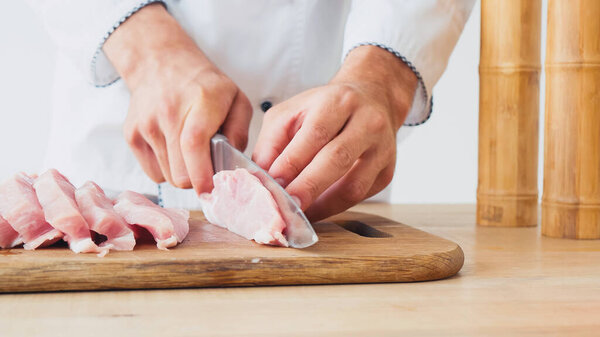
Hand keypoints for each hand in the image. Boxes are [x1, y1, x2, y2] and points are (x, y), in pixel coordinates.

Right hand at [103, 4, 251, 192]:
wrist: (160, 63)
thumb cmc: (204, 85)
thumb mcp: (236, 99)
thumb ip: (240, 132)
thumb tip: (232, 164)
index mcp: (201, 101)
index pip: (193, 145)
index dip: (202, 175)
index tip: (212, 190)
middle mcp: (169, 113)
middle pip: (180, 173)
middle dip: (197, 179)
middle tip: (208, 166)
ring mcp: (146, 125)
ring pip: (168, 177)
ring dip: (183, 173)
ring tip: (190, 151)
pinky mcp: (131, 135)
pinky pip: (153, 173)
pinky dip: (167, 169)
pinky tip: (174, 149)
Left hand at [253, 46, 417, 220]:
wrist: (372, 98)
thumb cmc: (325, 108)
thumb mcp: (292, 112)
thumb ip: (272, 142)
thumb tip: (260, 177)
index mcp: (338, 101)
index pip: (314, 134)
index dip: (292, 162)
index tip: (272, 184)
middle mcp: (366, 121)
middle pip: (337, 159)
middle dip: (308, 187)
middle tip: (286, 207)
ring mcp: (382, 148)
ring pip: (354, 185)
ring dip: (323, 205)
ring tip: (299, 215)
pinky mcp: (387, 171)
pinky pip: (361, 196)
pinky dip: (335, 208)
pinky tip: (316, 210)